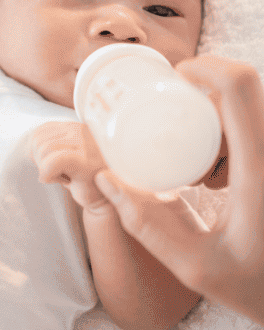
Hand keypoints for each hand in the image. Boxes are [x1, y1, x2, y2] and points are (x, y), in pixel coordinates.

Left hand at [31, 121, 107, 208]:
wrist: (107, 198)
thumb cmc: (84, 178)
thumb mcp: (67, 155)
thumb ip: (52, 145)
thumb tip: (30, 145)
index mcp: (74, 128)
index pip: (41, 130)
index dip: (36, 150)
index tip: (46, 164)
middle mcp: (80, 131)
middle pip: (39, 140)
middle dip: (39, 160)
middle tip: (54, 173)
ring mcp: (84, 144)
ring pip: (44, 150)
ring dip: (45, 168)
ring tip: (61, 177)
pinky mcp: (85, 161)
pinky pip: (53, 162)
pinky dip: (47, 173)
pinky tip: (57, 181)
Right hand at [95, 55, 263, 324]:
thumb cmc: (257, 285)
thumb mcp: (194, 265)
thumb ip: (145, 224)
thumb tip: (106, 179)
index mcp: (259, 172)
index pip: (239, 89)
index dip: (205, 67)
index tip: (174, 76)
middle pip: (244, 89)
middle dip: (204, 95)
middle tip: (178, 129)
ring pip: (250, 107)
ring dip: (217, 119)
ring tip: (201, 168)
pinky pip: (254, 125)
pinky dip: (230, 135)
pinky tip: (218, 176)